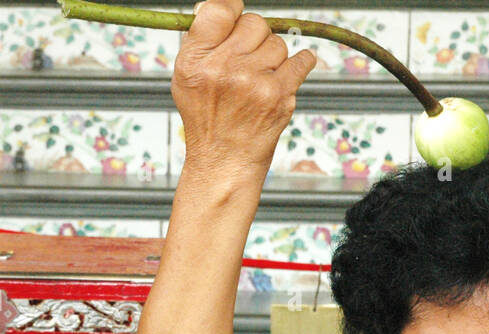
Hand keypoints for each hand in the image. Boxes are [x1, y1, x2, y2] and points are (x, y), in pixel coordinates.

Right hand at [172, 0, 315, 177]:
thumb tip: (218, 6)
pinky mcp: (278, 95)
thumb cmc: (208, 120)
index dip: (233, 9)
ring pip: (278, 43)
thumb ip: (201, 41)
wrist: (224, 163)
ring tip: (257, 83)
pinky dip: (298, 66)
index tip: (236, 19)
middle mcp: (222, 69)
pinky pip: (302, 59)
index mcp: (194, 61)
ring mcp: (252, 82)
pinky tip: (282, 81)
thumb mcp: (186, 79)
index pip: (219, 9)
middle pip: (254, 23)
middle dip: (254, 39)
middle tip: (246, 64)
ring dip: (273, 59)